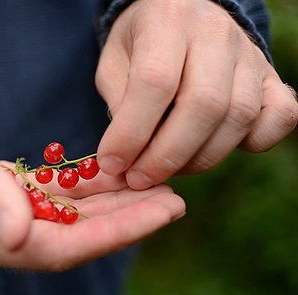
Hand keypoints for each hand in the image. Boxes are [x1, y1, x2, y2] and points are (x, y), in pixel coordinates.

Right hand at [0, 87, 184, 270]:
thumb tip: (22, 235)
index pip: (56, 247)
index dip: (112, 233)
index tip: (163, 212)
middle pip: (68, 239)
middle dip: (124, 223)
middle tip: (176, 201)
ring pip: (61, 221)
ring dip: (108, 207)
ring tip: (155, 188)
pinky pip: (45, 202)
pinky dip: (78, 191)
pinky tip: (109, 176)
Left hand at [96, 0, 297, 189]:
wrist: (181, 15)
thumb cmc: (140, 46)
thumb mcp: (114, 64)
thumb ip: (119, 104)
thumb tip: (127, 155)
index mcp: (167, 21)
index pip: (155, 81)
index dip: (131, 132)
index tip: (112, 163)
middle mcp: (215, 33)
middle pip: (203, 104)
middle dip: (166, 156)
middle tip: (139, 179)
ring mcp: (250, 55)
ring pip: (239, 116)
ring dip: (199, 158)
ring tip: (166, 169)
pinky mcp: (270, 77)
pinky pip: (280, 117)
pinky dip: (254, 143)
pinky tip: (213, 149)